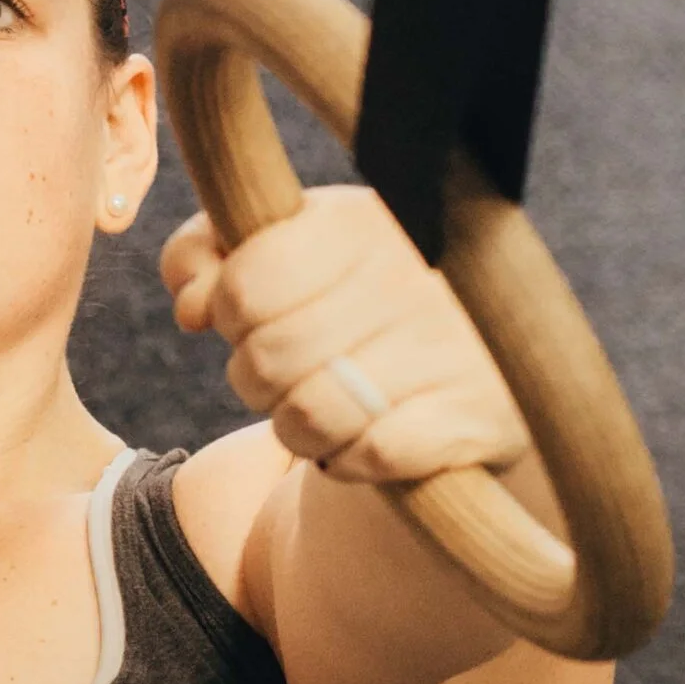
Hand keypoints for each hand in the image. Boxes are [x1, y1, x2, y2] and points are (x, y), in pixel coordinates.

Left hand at [161, 185, 527, 488]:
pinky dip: (350, 461)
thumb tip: (190, 304)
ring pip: (308, 418)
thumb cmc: (359, 297)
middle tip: (284, 373)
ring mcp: (453, 348)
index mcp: (361, 222)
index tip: (251, 315)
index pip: (245, 284)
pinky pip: (369, 457)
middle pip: (267, 360)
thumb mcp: (289, 249)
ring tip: (320, 409)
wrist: (494, 356)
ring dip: (297, 429)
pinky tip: (367, 438)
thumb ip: (213, 252)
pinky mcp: (481, 417)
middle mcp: (413, 277)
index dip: (229, 313)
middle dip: (256, 379)